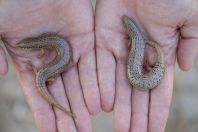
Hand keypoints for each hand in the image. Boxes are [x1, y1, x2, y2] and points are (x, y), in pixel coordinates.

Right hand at [0, 0, 99, 131]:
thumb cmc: (13, 1)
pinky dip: (94, 86)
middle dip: (66, 117)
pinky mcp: (86, 40)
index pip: (38, 94)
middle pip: (61, 94)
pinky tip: (96, 106)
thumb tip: (1, 74)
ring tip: (85, 128)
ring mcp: (69, 51)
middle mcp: (51, 59)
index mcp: (29, 60)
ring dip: (82, 107)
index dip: (44, 114)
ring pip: (78, 84)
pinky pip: (92, 67)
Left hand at [95, 0, 197, 130]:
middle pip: (137, 93)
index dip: (157, 111)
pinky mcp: (102, 41)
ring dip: (120, 108)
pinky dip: (102, 86)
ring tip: (120, 129)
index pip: (158, 90)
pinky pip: (101, 68)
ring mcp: (120, 50)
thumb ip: (192, 42)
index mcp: (160, 54)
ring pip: (118, 85)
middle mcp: (139, 57)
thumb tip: (185, 67)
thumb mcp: (191, 18)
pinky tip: (103, 106)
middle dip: (137, 115)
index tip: (154, 130)